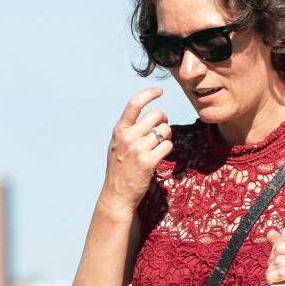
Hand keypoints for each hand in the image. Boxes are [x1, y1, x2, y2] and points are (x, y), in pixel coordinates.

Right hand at [101, 86, 172, 209]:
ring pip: (164, 130)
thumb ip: (129, 130)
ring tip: (159, 145)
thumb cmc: (119, 169)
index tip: (159, 91)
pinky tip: (161, 155)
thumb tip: (150, 116)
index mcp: (119, 130)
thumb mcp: (117, 145)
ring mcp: (138, 149)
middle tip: (162, 128)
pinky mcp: (148, 162)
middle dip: (163, 119)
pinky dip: (167, 149)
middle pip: (156, 114)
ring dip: (166, 136)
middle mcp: (128, 136)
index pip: (134, 103)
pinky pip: (167, 146)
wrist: (117, 194)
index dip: (149, 93)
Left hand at [264, 226, 284, 285]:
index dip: (278, 246)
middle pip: (280, 246)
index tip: (280, 260)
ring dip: (271, 272)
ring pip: (278, 260)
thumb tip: (271, 233)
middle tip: (276, 273)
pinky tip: (274, 283)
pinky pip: (280, 272)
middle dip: (272, 261)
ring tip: (276, 280)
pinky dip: (272, 279)